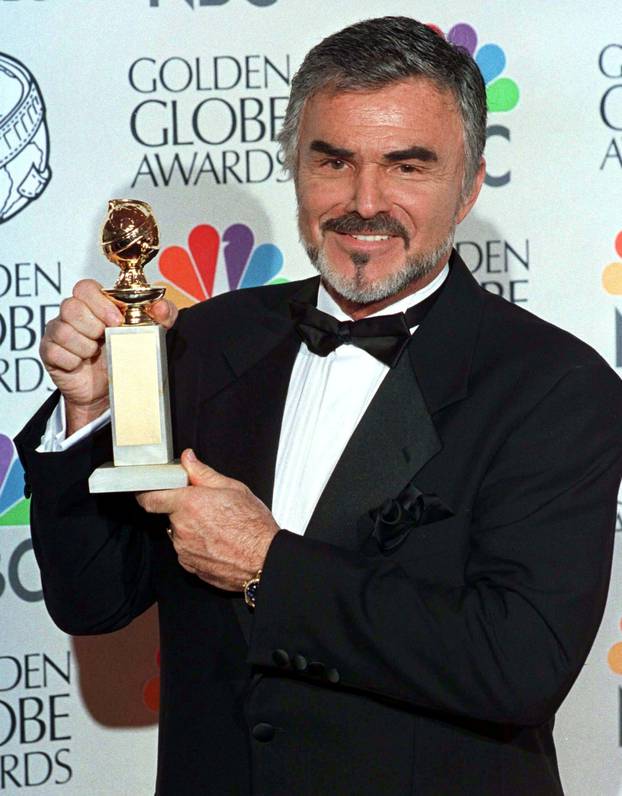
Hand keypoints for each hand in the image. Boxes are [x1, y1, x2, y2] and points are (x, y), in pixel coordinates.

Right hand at [40, 279, 177, 433]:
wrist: (111, 392)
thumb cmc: (125, 358)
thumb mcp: (151, 335)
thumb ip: (164, 317)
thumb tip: (162, 307)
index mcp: (94, 304)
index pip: (85, 287)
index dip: (100, 302)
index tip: (116, 321)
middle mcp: (72, 315)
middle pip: (70, 306)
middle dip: (92, 326)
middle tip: (104, 339)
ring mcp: (57, 332)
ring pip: (62, 329)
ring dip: (83, 346)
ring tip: (93, 353)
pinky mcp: (49, 352)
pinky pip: (54, 351)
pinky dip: (72, 360)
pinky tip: (81, 364)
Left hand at [136, 449, 279, 590]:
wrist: (265, 560)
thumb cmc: (254, 526)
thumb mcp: (233, 489)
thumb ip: (203, 474)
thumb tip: (188, 459)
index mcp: (189, 504)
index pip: (151, 498)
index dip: (147, 493)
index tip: (148, 490)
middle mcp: (181, 529)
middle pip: (171, 515)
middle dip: (185, 510)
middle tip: (208, 508)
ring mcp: (184, 550)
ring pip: (181, 534)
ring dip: (193, 529)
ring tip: (219, 528)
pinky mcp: (190, 567)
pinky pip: (188, 552)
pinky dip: (199, 546)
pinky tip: (219, 543)